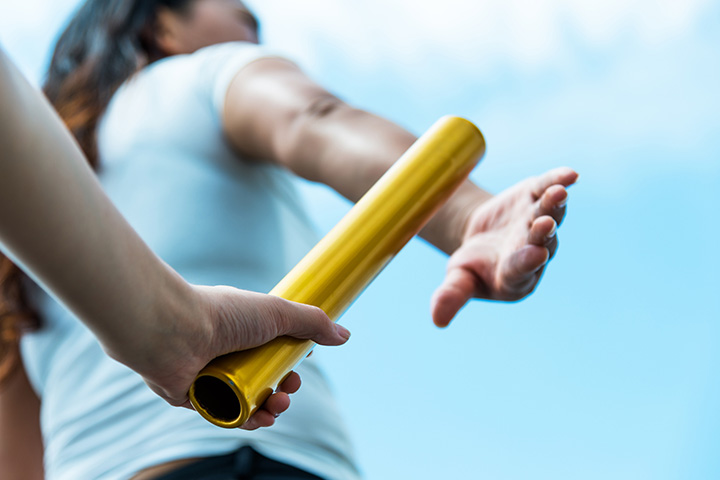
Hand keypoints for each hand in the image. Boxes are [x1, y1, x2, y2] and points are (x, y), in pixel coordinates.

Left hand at [108, 285, 349, 429]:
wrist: (175, 332)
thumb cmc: (225, 315)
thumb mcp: (277, 312)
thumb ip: (313, 322)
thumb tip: (345, 336)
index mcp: (243, 328)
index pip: (273, 349)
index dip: (291, 361)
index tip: (302, 364)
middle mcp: (227, 351)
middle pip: (264, 378)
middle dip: (284, 389)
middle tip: (289, 390)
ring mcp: (211, 374)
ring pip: (247, 400)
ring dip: (269, 408)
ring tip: (276, 408)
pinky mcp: (194, 397)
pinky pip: (224, 414)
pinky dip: (244, 419)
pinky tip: (258, 420)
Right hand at [431, 167, 578, 326]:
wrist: (485, 237)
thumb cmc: (474, 266)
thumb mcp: (459, 280)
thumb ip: (452, 296)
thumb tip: (436, 321)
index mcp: (515, 275)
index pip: (522, 268)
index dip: (527, 261)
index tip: (535, 255)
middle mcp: (535, 250)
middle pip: (541, 241)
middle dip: (542, 231)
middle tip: (544, 224)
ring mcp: (539, 224)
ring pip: (551, 214)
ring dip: (554, 204)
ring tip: (558, 192)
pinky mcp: (536, 199)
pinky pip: (550, 189)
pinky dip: (559, 180)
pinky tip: (570, 174)